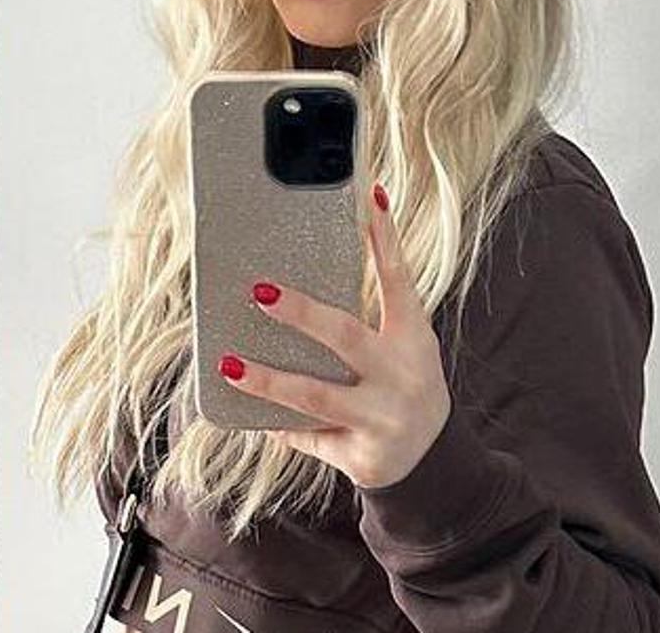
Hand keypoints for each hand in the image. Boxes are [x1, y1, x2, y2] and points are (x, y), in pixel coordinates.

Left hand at [218, 184, 450, 488]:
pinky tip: (248, 415)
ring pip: (316, 395)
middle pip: (346, 335)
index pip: (399, 278)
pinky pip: (308, 436)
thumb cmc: (399, 388)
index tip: (370, 196)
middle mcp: (401, 374)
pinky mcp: (361, 453)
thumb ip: (364, 321)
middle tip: (260, 291)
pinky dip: (277, 425)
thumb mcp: (401, 350)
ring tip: (229, 364)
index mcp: (413, 338)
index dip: (385, 237)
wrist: (430, 461)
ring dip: (268, 380)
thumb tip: (295, 281)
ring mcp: (383, 416)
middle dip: (301, 313)